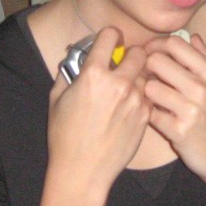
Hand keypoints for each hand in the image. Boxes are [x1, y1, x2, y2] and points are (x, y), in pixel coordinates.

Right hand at [47, 27, 149, 196]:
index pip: (111, 35)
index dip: (110, 36)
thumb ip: (68, 72)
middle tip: (124, 63)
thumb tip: (75, 58)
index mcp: (94, 74)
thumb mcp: (57, 99)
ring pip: (146, 74)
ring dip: (138, 77)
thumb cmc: (65, 137)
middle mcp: (119, 84)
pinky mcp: (146, 117)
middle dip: (131, 54)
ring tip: (126, 89)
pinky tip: (129, 106)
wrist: (83, 171)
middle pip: (139, 52)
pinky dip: (142, 96)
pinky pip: (149, 96)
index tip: (110, 41)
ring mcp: (136, 101)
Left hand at [142, 34, 205, 185]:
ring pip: (149, 87)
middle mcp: (200, 88)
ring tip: (152, 99)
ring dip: (146, 93)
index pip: (174, 44)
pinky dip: (149, 114)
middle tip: (148, 78)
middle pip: (156, 61)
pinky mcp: (178, 132)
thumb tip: (193, 37)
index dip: (156, 46)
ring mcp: (189, 110)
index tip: (151, 54)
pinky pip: (150, 114)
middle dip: (147, 68)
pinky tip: (156, 117)